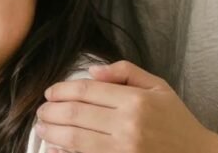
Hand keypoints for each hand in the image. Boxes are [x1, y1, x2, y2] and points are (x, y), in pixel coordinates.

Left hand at [35, 60, 211, 152]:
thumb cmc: (176, 121)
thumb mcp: (158, 87)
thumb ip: (125, 72)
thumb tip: (91, 71)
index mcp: (135, 101)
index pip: (86, 91)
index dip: (61, 90)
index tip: (49, 93)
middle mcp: (128, 125)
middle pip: (74, 114)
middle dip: (50, 111)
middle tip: (40, 111)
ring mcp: (123, 150)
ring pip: (75, 138)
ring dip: (51, 132)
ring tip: (41, 127)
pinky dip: (66, 152)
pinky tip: (55, 147)